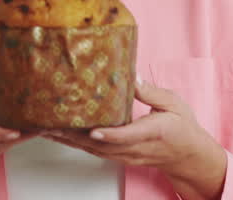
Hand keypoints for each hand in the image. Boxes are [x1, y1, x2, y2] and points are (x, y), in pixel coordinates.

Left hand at [45, 81, 226, 199]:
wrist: (187, 156)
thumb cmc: (182, 127)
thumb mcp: (173, 104)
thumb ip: (151, 92)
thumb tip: (130, 75)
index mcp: (152, 133)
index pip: (127, 136)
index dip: (109, 134)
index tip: (93, 129)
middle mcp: (135, 148)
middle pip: (101, 145)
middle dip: (74, 135)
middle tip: (50, 122)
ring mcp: (125, 155)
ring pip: (93, 149)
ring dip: (69, 140)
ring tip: (45, 126)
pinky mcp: (118, 156)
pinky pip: (93, 150)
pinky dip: (75, 143)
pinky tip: (59, 133)